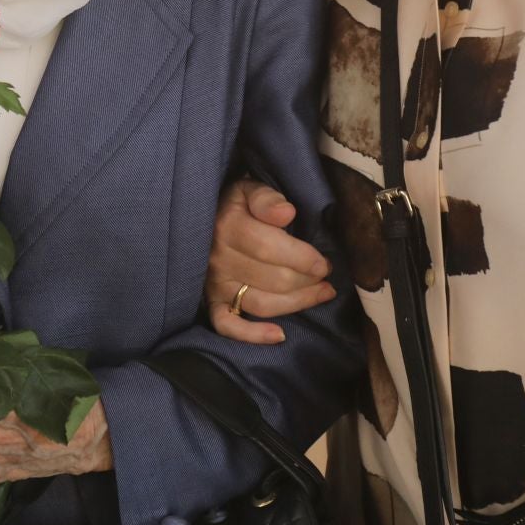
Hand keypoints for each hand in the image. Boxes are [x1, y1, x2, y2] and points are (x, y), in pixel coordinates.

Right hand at [206, 178, 335, 344]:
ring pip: (261, 304)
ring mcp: (214, 283)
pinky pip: (227, 325)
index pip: (268, 248)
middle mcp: (218, 258)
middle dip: (307, 280)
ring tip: (321, 293)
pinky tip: (279, 335)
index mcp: (228, 226)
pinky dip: (252, 335)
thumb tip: (287, 213)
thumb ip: (266, 198)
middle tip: (326, 275)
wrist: (199, 217)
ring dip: (297, 303)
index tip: (323, 263)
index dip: (302, 258)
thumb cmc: (235, 204)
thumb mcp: (248, 189)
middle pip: (272, 279)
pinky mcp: (212, 301)